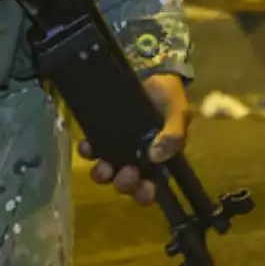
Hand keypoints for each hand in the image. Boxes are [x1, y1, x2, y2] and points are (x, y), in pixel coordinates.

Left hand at [79, 74, 191, 206]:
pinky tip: (86, 145)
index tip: (144, 188)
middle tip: (127, 171)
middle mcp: (136, 159)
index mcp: (158, 160)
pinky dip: (87, 151)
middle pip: (126, 184)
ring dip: (103, 173)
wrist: (152, 71)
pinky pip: (92, 150)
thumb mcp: (178, 112)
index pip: (151, 187)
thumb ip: (173, 134)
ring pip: (106, 172)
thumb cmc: (169, 95)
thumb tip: (156, 156)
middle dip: (124, 184)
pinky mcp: (103, 134)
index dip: (145, 194)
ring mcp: (117, 148)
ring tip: (103, 165)